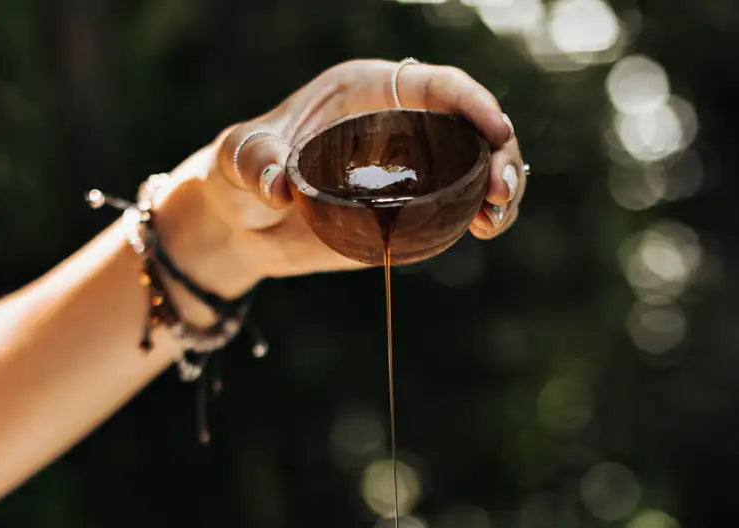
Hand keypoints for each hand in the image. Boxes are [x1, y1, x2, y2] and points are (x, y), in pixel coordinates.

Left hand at [157, 60, 525, 301]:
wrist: (244, 225)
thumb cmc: (239, 176)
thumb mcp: (239, 160)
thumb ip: (255, 164)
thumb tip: (278, 187)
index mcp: (367, 93)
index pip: (432, 86)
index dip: (470, 102)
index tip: (494, 129)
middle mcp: (400, 125)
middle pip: (469, 126)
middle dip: (497, 153)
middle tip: (500, 193)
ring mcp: (411, 170)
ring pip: (476, 166)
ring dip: (499, 188)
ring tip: (494, 219)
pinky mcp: (412, 211)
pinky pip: (460, 206)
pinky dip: (482, 216)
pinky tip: (485, 230)